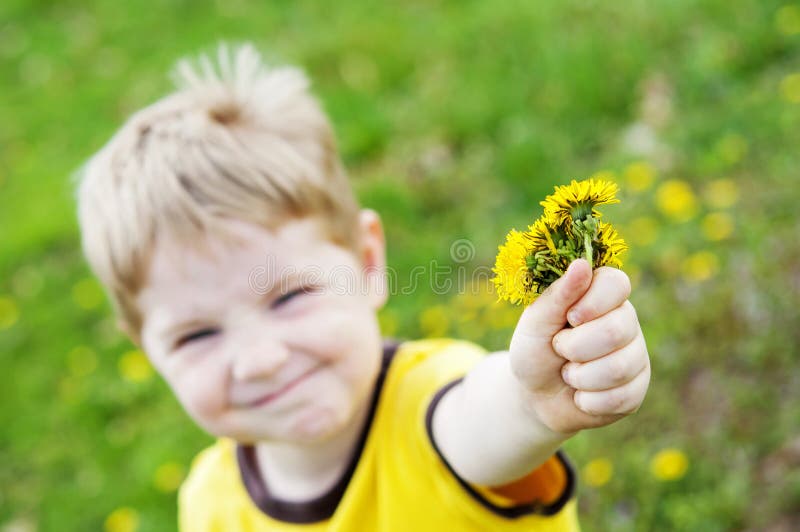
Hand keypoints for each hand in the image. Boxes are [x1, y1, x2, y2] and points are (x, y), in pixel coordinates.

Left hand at [508, 259, 650, 434]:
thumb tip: (582, 264)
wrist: (535, 396)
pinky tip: (580, 395)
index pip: (617, 283)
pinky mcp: (637, 388)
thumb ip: (558, 295)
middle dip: (575, 347)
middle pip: (616, 331)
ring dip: (580, 376)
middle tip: (559, 349)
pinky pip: (621, 397)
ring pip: (619, 367)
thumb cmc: (534, 350)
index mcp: (600, 294)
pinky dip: (588, 400)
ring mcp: (635, 354)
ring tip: (568, 373)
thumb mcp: (536, 322)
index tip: (570, 318)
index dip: (593, 303)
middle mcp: (625, 320)